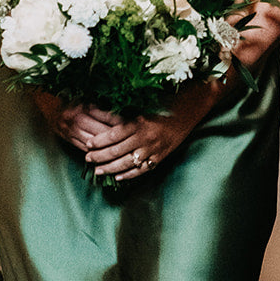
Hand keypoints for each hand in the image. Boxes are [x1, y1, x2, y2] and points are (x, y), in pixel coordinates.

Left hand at [37, 79, 223, 181]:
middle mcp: (146, 137)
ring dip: (111, 168)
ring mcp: (154, 150)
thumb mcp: (143, 104)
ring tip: (98, 171)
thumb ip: (124, 111)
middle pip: (118, 151)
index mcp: (140, 122)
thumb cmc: (165, 103)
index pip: (115, 134)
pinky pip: (142, 170)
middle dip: (100, 156)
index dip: (100, 141)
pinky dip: (129, 175)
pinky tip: (118, 178)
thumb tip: (99, 111)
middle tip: (88, 159)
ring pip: (128, 163)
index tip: (88, 144)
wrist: (191, 110)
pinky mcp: (160, 157)